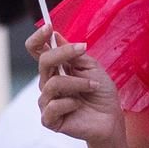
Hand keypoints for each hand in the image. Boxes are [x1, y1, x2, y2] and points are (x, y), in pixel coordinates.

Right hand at [27, 27, 124, 144]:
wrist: (111, 119)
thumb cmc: (101, 93)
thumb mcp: (92, 67)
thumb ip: (74, 54)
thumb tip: (56, 35)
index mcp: (56, 69)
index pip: (37, 50)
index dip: (38, 38)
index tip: (49, 27)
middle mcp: (47, 83)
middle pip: (44, 62)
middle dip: (64, 54)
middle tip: (83, 50)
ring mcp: (47, 102)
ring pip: (53, 84)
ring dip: (78, 83)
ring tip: (92, 86)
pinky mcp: (49, 120)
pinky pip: (53, 106)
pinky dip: (71, 103)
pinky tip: (79, 106)